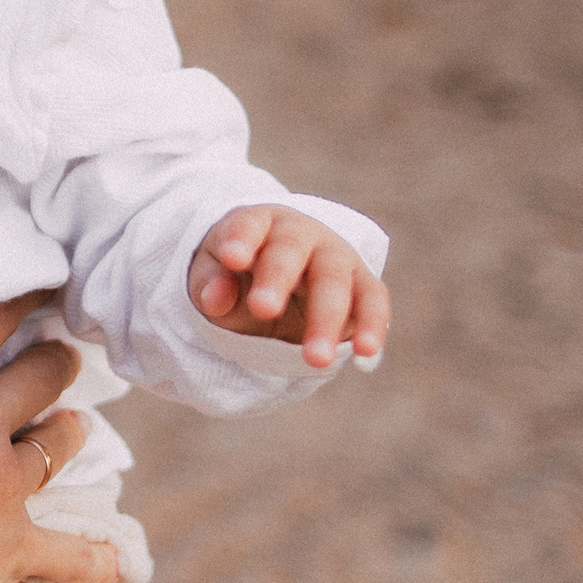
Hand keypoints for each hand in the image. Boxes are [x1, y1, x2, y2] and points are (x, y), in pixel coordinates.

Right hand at [0, 294, 121, 582]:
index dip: (15, 298)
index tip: (42, 279)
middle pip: (33, 379)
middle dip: (52, 362)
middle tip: (67, 353)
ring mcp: (3, 488)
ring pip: (52, 450)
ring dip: (67, 434)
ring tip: (81, 425)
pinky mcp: (14, 551)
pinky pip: (67, 554)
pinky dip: (94, 558)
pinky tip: (119, 562)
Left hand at [186, 204, 388, 369]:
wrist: (280, 275)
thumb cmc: (238, 275)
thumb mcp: (212, 276)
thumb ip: (209, 284)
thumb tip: (215, 298)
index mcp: (258, 223)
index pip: (248, 224)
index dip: (241, 239)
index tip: (231, 258)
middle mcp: (300, 234)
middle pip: (290, 250)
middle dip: (277, 279)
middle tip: (262, 310)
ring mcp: (336, 256)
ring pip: (335, 280)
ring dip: (326, 319)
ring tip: (316, 360)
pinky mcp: (363, 284)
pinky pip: (373, 300)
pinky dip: (372, 324)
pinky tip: (365, 351)